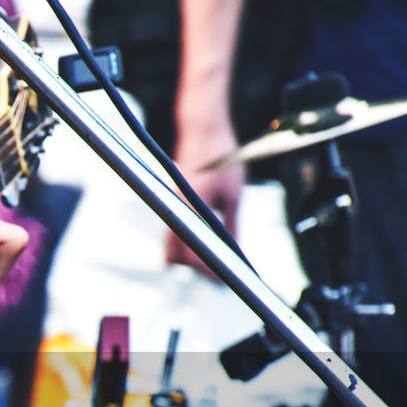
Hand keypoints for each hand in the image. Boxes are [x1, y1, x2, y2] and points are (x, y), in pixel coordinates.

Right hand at [165, 105, 244, 280]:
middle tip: (215, 275)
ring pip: (171, 243)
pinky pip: (174, 229)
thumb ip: (232, 225)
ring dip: (188, 255)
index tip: (220, 278)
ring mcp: (171, 205)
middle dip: (193, 267)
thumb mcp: (234, 194)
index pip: (192, 253)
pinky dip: (185, 240)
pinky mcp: (172, 201)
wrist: (203, 128)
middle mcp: (176, 209)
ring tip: (210, 262)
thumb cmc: (220, 155)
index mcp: (191, 210)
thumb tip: (234, 250)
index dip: (206, 270)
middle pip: (175, 254)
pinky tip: (202, 241)